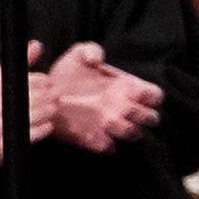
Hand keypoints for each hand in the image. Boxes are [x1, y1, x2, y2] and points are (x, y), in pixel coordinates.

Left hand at [33, 44, 167, 152]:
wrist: (43, 95)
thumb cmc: (66, 73)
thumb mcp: (78, 54)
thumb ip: (91, 49)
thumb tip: (98, 59)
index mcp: (127, 87)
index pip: (155, 95)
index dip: (152, 96)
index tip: (138, 93)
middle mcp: (123, 108)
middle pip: (151, 118)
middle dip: (146, 116)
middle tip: (127, 110)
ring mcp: (110, 126)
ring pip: (133, 134)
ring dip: (126, 129)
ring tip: (109, 121)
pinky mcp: (94, 140)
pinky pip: (109, 148)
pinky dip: (106, 144)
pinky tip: (95, 133)